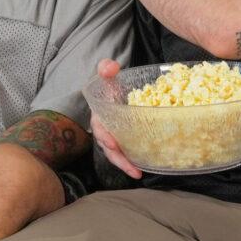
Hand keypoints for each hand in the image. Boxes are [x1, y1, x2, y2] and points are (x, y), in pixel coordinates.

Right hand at [92, 59, 141, 178]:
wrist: (114, 92)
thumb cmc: (110, 84)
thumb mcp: (107, 73)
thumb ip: (106, 68)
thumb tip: (110, 67)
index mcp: (99, 114)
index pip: (98, 126)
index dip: (103, 135)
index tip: (112, 142)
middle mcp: (104, 128)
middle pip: (107, 146)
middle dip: (117, 157)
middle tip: (129, 166)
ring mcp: (113, 137)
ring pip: (116, 154)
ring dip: (125, 164)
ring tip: (137, 173)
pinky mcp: (123, 141)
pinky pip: (125, 154)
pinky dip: (131, 162)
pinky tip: (142, 169)